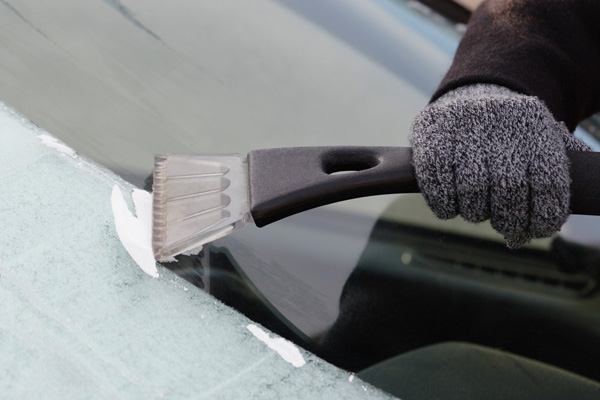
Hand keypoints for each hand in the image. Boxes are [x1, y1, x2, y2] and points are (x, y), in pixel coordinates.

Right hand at [410, 84, 590, 247]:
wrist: (471, 98)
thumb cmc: (510, 139)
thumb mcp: (538, 148)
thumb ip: (543, 190)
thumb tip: (520, 237)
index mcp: (535, 124)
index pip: (548, 182)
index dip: (544, 216)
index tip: (538, 229)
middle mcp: (498, 120)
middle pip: (508, 189)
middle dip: (507, 219)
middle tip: (505, 225)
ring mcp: (461, 125)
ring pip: (471, 190)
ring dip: (474, 212)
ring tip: (476, 211)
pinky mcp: (429, 133)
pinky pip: (437, 185)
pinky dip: (443, 206)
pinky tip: (450, 207)